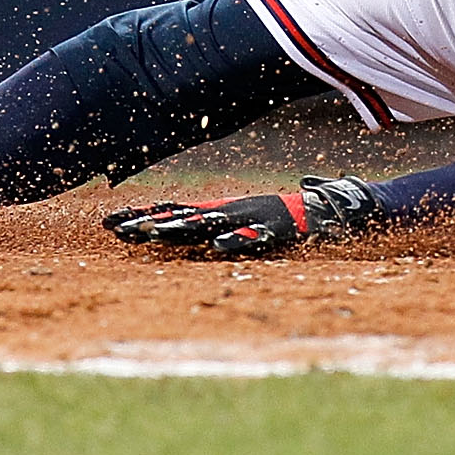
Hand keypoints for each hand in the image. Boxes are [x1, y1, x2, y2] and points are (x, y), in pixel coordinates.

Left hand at [103, 177, 379, 257]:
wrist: (345, 209)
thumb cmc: (297, 220)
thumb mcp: (254, 223)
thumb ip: (230, 226)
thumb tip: (203, 239)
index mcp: (227, 209)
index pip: (176, 209)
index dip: (144, 215)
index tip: (109, 222)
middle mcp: (236, 210)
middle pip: (184, 216)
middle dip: (148, 223)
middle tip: (114, 230)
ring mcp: (257, 218)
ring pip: (213, 223)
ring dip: (183, 229)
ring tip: (154, 234)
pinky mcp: (282, 230)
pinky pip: (257, 237)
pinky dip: (238, 240)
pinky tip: (218, 246)